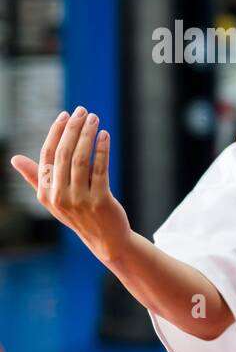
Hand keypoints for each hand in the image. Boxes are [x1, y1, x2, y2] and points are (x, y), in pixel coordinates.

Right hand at [9, 107, 130, 262]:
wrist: (105, 239)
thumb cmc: (79, 214)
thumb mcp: (53, 199)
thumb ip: (36, 177)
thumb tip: (14, 159)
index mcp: (45, 193)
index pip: (46, 156)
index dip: (56, 133)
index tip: (65, 115)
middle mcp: (59, 196)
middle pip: (64, 155)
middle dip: (73, 129)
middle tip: (83, 111)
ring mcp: (79, 199)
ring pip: (81, 160)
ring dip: (87, 135)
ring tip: (94, 118)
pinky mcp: (100, 201)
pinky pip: (100, 170)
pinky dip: (102, 150)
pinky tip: (105, 135)